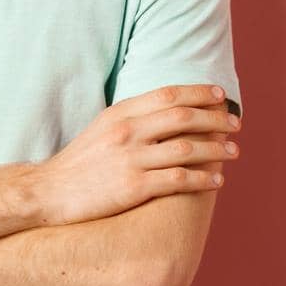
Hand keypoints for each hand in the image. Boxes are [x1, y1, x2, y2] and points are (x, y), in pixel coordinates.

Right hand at [33, 84, 240, 225]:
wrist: (49, 192)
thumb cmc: (79, 163)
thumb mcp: (103, 128)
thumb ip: (133, 118)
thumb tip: (167, 111)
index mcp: (121, 113)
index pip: (169, 95)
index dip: (199, 93)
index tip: (221, 96)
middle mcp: (128, 132)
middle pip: (184, 118)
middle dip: (216, 119)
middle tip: (235, 124)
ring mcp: (131, 159)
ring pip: (188, 149)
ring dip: (216, 150)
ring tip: (233, 152)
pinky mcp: (134, 187)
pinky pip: (179, 180)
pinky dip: (203, 179)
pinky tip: (217, 181)